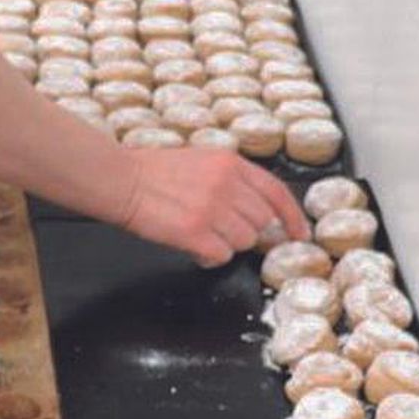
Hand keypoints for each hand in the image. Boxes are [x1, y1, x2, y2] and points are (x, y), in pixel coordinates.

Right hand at [118, 148, 310, 266]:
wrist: (120, 180)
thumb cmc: (152, 172)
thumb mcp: (201, 161)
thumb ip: (231, 179)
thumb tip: (257, 209)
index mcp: (230, 163)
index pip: (277, 192)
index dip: (292, 218)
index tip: (299, 234)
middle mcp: (227, 184)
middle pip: (260, 223)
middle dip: (243, 231)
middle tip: (218, 228)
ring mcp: (212, 209)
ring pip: (243, 242)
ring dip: (225, 244)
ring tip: (199, 232)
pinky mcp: (195, 233)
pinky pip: (221, 257)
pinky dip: (208, 256)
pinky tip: (191, 245)